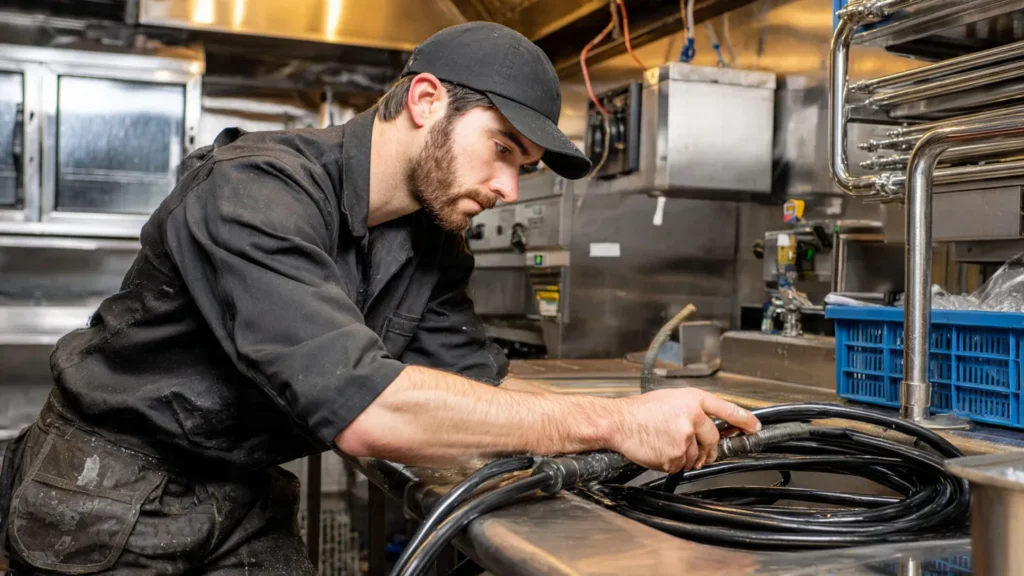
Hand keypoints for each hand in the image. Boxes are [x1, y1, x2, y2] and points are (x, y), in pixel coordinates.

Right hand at [612, 388, 760, 473]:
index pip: (727, 409)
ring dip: (686, 455)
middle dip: (709, 448)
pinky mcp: (676, 455)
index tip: (754, 427)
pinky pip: (681, 465)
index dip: (744, 419)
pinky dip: (673, 463)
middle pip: (714, 439)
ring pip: (697, 455)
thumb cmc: (640, 411)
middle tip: (701, 451)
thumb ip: (693, 410)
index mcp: (693, 399)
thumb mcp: (671, 399)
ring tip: (666, 444)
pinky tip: (660, 451)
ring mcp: (685, 437)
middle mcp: (692, 416)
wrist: (619, 422)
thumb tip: (710, 425)